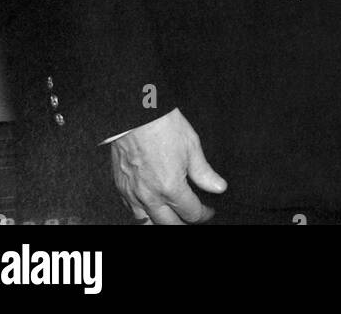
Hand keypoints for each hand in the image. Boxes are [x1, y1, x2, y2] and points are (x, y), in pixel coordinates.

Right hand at [109, 107, 227, 223]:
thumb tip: (219, 188)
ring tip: (173, 217)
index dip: (204, 214)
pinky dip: (143, 213)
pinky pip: (132, 211)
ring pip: (147, 223)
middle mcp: (150, 196)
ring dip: (162, 222)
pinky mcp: (121, 188)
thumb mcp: (192, 147)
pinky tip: (152, 207)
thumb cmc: (163, 127)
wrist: (135, 116)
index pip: (191, 213)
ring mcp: (133, 194)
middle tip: (193, 216)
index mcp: (171, 187)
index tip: (209, 211)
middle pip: (169, 224)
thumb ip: (205, 173)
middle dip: (184, 223)